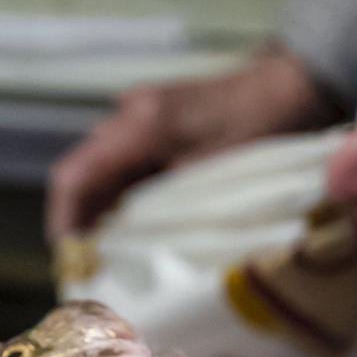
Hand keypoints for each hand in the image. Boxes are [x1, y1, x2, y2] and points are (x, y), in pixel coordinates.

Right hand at [48, 49, 338, 240]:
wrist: (291, 87)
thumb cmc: (260, 132)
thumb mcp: (213, 179)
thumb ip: (164, 207)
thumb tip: (124, 247)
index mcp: (137, 127)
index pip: (75, 177)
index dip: (65, 222)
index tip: (73, 259)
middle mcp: (129, 114)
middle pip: (85, 175)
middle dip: (82, 222)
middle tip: (95, 268)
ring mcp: (142, 113)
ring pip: (105, 170)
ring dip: (104, 211)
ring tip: (115, 256)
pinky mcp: (159, 121)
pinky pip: (128, 162)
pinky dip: (126, 195)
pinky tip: (139, 228)